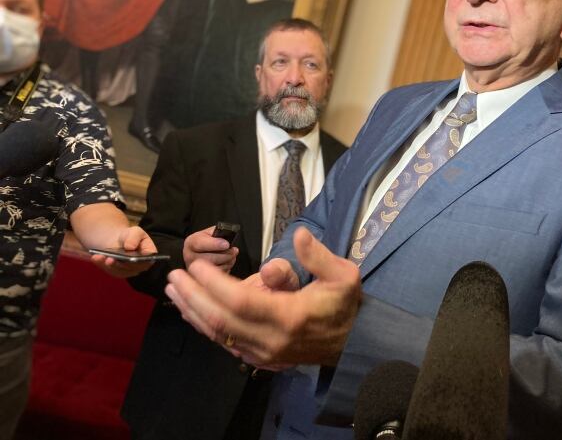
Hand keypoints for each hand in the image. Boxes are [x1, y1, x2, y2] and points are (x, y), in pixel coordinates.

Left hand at [90, 225, 156, 277]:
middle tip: (110, 259)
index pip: (145, 262)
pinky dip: (101, 264)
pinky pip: (109, 270)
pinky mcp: (116, 272)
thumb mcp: (135, 231)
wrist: (119, 240)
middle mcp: (139, 267)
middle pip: (130, 268)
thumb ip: (135, 237)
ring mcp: (127, 271)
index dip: (138, 262)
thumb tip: (130, 247)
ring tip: (101, 257)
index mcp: (149, 256)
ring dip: (108, 265)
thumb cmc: (130, 236)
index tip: (129, 259)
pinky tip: (96, 257)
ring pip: (118, 271)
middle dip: (119, 264)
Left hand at [166, 228, 360, 367]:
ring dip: (192, 311)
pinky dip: (204, 325)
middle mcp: (271, 340)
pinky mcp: (260, 359)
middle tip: (174, 275)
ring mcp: (264, 354)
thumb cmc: (345, 305)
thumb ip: (318, 256)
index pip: (240, 301)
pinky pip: (225, 343)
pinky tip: (192, 310)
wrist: (352, 345)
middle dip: (193, 296)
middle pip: (221, 320)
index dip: (213, 284)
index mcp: (289, 316)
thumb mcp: (342, 275)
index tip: (196, 265)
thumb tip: (298, 236)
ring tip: (175, 290)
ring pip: (218, 335)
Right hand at [183, 226, 237, 271]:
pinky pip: (217, 276)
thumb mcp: (213, 233)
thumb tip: (227, 241)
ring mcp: (194, 270)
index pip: (199, 243)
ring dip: (227, 262)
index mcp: (191, 242)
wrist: (207, 252)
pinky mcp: (201, 280)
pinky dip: (226, 269)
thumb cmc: (211, 241)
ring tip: (232, 257)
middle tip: (233, 251)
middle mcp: (189, 257)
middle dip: (225, 254)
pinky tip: (227, 264)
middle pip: (208, 258)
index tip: (226, 244)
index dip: (215, 244)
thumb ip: (218, 233)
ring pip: (214, 268)